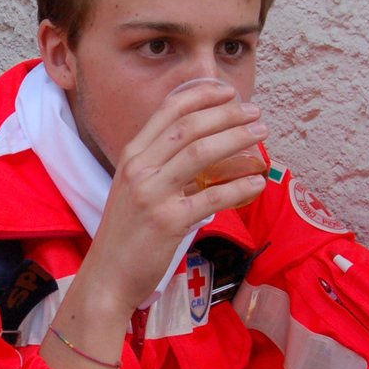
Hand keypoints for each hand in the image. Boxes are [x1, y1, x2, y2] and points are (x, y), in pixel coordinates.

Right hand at [81, 81, 268, 315]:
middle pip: (189, 127)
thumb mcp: (134, 190)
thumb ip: (160, 167)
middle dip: (227, 114)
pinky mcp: (168, 222)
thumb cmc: (126, 235)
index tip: (228, 91)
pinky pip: (212, 197)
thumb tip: (201, 151)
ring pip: (201, 153)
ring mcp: (152, 195)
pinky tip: (257, 183)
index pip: (168, 111)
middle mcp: (139, 169)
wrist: (107, 277)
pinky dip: (239, 187)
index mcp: (132, 157)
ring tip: (261, 134)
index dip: (201, 95)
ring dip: (237, 138)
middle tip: (254, 112)